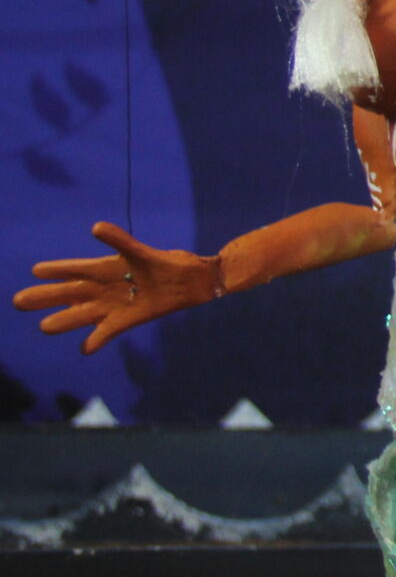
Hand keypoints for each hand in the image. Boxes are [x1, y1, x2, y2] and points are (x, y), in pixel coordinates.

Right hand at [13, 223, 218, 353]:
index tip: (35, 270)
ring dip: (64, 320)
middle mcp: (105, 289)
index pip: (73, 268)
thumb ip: (119, 241)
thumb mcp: (140, 251)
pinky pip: (108, 331)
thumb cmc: (168, 262)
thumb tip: (96, 228)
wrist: (194, 280)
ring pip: (81, 314)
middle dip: (45, 297)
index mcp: (106, 269)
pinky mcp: (129, 319)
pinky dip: (97, 340)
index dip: (55, 270)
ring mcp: (115, 305)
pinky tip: (85, 349)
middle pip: (69, 293)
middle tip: (19, 301)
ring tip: (44, 326)